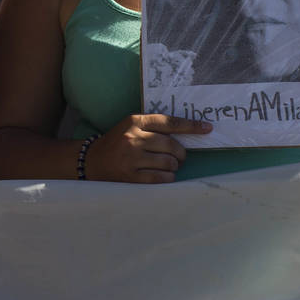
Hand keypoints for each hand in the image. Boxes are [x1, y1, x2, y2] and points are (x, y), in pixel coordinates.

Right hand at [84, 114, 211, 183]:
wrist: (92, 160)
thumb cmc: (118, 142)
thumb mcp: (131, 127)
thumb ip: (153, 127)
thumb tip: (186, 134)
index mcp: (135, 122)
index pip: (169, 122)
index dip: (191, 126)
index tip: (207, 128)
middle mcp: (133, 138)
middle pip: (171, 145)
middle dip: (180, 153)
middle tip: (179, 157)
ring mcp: (131, 158)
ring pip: (168, 162)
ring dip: (174, 166)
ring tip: (169, 166)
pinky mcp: (130, 176)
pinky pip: (160, 178)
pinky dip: (168, 177)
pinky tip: (165, 175)